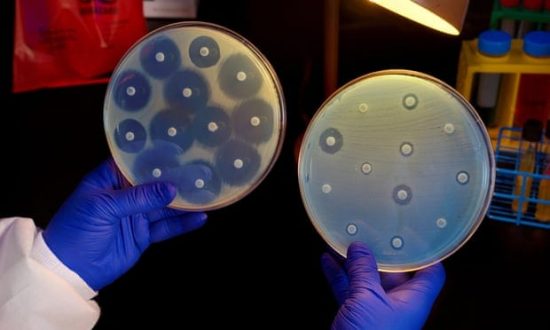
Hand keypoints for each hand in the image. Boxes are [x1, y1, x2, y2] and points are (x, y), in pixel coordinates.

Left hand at [43, 159, 206, 290]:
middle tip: (202, 170)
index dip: (156, 155)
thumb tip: (171, 189)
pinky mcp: (144, 236)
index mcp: (109, 179)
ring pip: (165, 206)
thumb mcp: (103, 207)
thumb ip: (139, 197)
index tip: (180, 147)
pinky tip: (200, 218)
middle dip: (176, 178)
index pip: (136, 162)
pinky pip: (166, 227)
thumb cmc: (77, 230)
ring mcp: (136, 216)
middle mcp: (126, 194)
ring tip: (208, 194)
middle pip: (155, 183)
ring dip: (184, 202)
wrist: (69, 271)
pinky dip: (183, 224)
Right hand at [321, 242, 445, 329]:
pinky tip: (328, 262)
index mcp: (412, 301)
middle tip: (368, 230)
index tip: (414, 231)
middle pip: (394, 271)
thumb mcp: (367, 299)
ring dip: (354, 262)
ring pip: (366, 278)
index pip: (430, 271)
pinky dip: (338, 275)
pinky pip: (348, 290)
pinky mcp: (355, 315)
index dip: (425, 251)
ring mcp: (375, 310)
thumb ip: (363, 271)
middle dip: (379, 252)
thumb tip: (360, 248)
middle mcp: (397, 304)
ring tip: (343, 241)